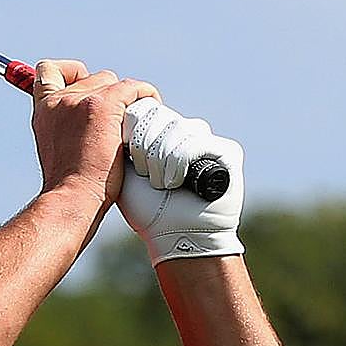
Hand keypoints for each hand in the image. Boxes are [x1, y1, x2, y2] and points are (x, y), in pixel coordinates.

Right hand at [31, 60, 159, 209]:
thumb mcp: (56, 149)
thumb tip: (87, 125)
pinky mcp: (104, 105)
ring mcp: (80, 101)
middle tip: (117, 120)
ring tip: (131, 122)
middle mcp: (58, 100)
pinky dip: (145, 94)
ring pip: (113, 82)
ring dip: (126, 97)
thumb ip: (65, 128)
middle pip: (92, 77)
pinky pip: (133, 87)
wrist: (72, 196)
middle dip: (108, 93)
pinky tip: (149, 108)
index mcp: (44, 110)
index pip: (48, 71)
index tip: (83, 83)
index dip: (69, 72)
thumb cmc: (70, 184)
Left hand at [118, 98, 244, 264]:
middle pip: (159, 115)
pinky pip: (195, 142)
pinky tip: (178, 184)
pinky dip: (178, 165)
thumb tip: (117, 109)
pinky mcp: (228, 150)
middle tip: (149, 178)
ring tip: (163, 184)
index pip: (144, 108)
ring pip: (175, 128)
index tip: (132, 164)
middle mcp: (185, 130)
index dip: (134, 135)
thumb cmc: (147, 208)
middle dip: (146, 150)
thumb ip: (121, 138)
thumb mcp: (125, 169)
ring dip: (161, 162)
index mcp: (161, 132)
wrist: (176, 236)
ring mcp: (207, 138)